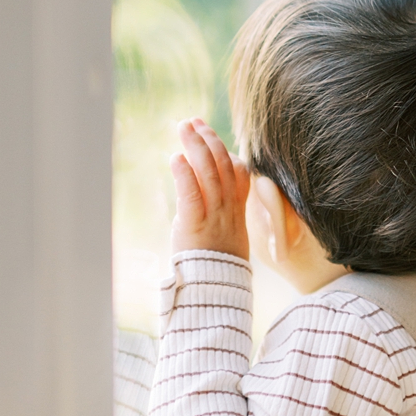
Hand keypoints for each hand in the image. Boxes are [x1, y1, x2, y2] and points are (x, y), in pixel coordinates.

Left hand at [169, 119, 249, 259]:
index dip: (226, 150)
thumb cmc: (217, 269)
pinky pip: (192, 196)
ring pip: (209, 174)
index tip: (209, 134)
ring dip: (196, 147)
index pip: (240, 173)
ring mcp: (214, 216)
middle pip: (224, 165)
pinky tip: (176, 157)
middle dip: (208, 140)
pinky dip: (185, 175)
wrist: (215, 293)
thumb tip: (206, 198)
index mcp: (237, 212)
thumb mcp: (227, 237)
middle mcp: (228, 210)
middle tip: (193, 122)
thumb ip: (220, 215)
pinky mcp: (194, 226)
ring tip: (184, 127)